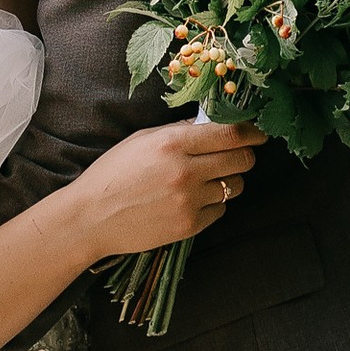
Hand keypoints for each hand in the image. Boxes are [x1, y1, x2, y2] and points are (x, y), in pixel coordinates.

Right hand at [63, 116, 265, 265]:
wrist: (90, 218)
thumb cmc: (112, 174)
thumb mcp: (143, 140)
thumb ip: (180, 131)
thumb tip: (213, 124)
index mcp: (173, 143)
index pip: (232, 133)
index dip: (253, 132)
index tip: (259, 132)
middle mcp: (186, 171)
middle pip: (243, 160)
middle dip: (243, 156)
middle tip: (234, 155)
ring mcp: (189, 201)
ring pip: (235, 187)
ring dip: (227, 181)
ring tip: (204, 181)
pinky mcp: (189, 226)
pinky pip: (220, 210)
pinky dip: (212, 204)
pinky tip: (190, 201)